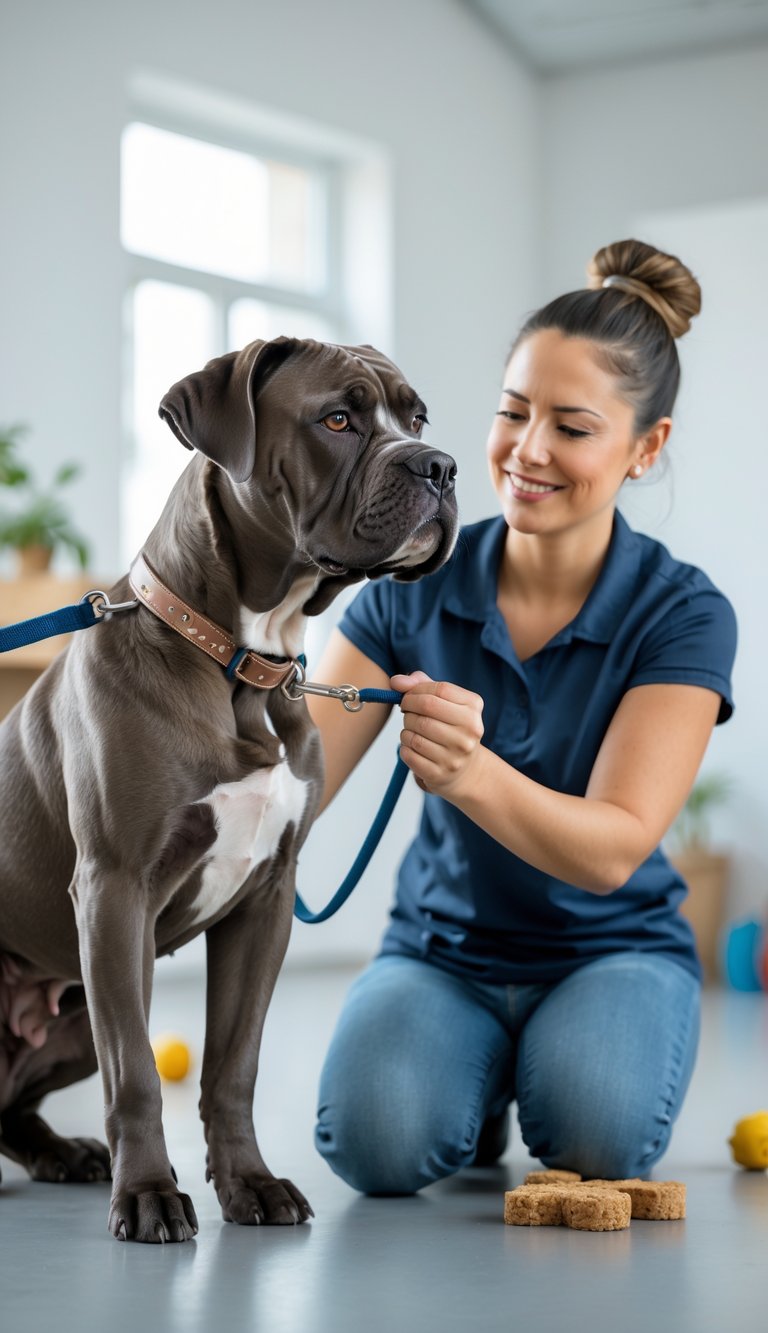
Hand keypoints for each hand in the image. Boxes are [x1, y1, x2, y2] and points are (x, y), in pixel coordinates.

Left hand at [390, 672, 484, 797]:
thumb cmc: (450, 727)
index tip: (408, 696)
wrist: (466, 770)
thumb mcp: (444, 702)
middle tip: (406, 711)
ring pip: (414, 733)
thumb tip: (396, 681)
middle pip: (426, 708)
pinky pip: (408, 754)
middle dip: (408, 707)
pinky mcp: (439, 774)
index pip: (440, 689)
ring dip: (405, 729)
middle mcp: (470, 732)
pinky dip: (404, 747)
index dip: (417, 689)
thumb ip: (420, 684)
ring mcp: (456, 755)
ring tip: (412, 730)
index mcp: (474, 708)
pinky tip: (413, 747)